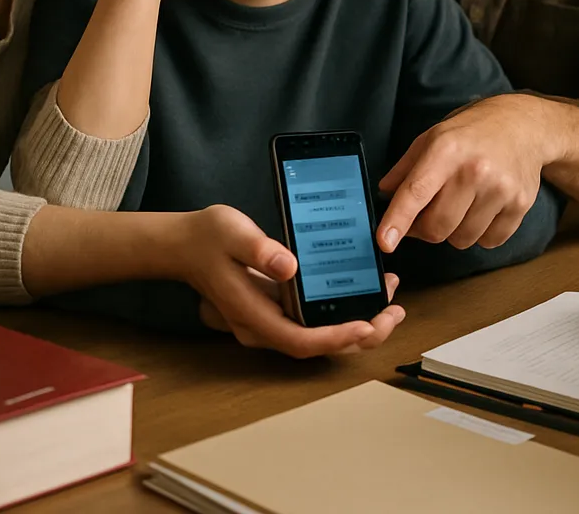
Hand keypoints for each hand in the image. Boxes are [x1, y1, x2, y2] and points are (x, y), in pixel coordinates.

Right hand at [178, 205, 403, 357]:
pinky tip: (361, 290)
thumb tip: (290, 267)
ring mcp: (268, 321)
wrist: (183, 244)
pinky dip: (341, 310)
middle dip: (360, 334)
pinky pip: (313, 320)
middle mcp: (262, 327)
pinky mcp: (275, 310)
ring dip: (356, 324)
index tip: (367, 324)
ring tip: (389, 301)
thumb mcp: (232, 232)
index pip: (300, 339)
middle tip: (395, 312)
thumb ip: (259, 248)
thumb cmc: (207, 236)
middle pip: (316, 345)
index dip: (336, 337)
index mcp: (251, 314)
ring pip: (318, 336)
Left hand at [377, 95, 544, 252]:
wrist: (523, 126)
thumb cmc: (474, 131)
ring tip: (462, 203)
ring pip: (462, 239)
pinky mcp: (520, 205)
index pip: (416, 192)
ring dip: (455, 231)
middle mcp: (475, 170)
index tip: (385, 242)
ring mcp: (501, 189)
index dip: (398, 220)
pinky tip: (483, 208)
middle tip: (429, 212)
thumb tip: (385, 194)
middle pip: (437, 227)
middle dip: (426, 228)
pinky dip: (481, 233)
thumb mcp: (433, 136)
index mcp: (447, 150)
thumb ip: (406, 167)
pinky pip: (489, 242)